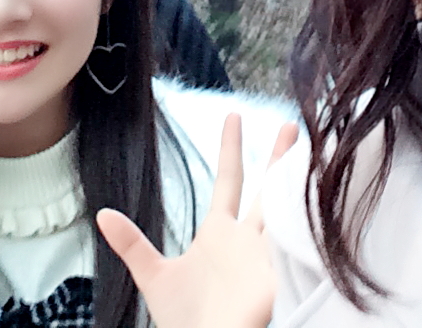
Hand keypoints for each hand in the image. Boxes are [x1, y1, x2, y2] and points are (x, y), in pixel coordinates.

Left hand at [97, 113, 298, 327]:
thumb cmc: (184, 321)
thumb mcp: (154, 277)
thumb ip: (132, 245)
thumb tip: (102, 214)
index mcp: (219, 232)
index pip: (229, 179)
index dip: (231, 147)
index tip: (233, 115)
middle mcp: (247, 239)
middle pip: (268, 187)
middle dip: (279, 156)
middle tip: (291, 124)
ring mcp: (265, 256)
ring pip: (287, 210)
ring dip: (300, 183)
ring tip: (316, 150)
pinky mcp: (278, 279)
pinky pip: (297, 246)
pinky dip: (308, 225)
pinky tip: (319, 200)